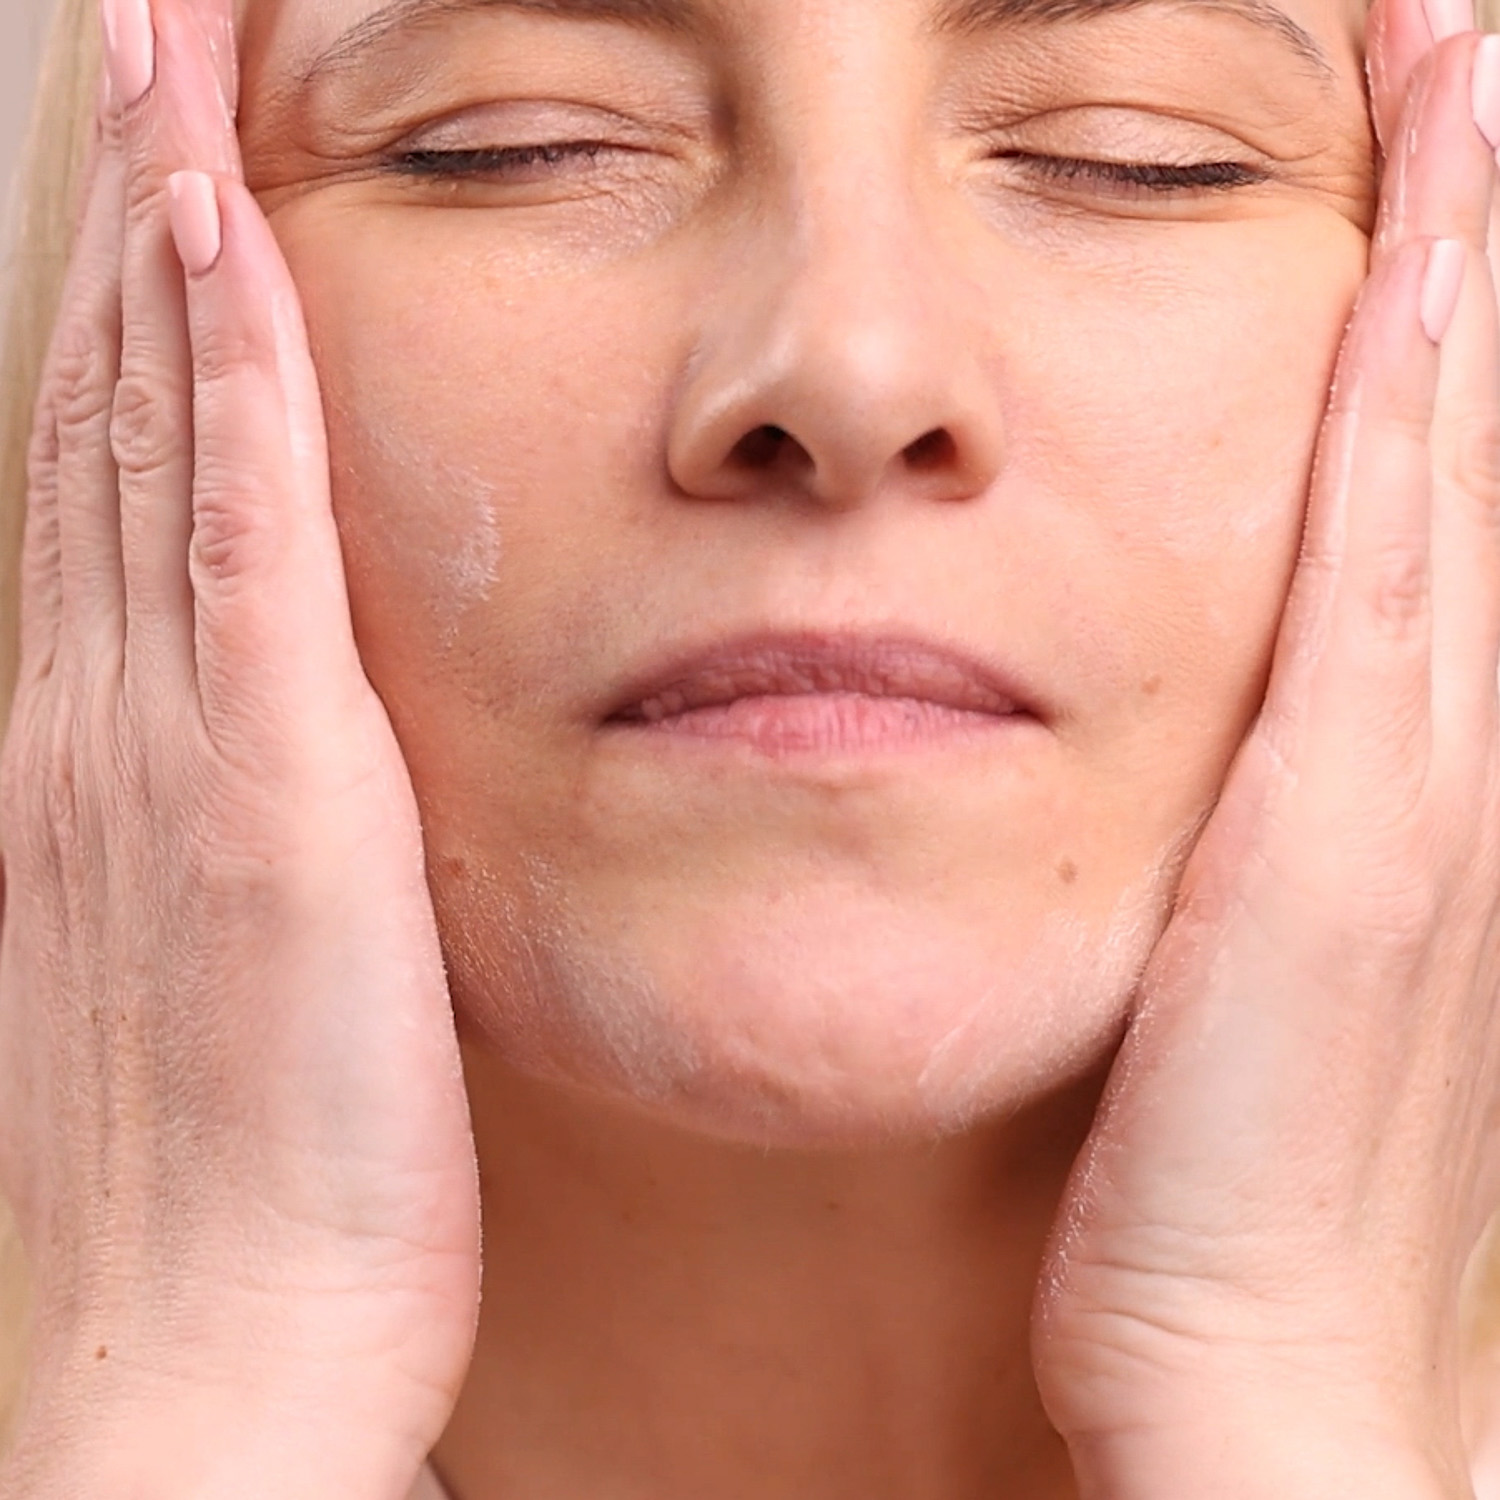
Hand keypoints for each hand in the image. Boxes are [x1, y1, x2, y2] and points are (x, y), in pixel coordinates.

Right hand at [0, 0, 479, 1493]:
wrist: (217, 1349)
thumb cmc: (238, 1181)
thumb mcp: (211, 972)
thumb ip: (229, 835)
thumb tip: (258, 750)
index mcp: (108, 759)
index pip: (121, 481)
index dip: (131, 312)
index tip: (157, 170)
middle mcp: (105, 716)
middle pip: (116, 413)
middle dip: (127, 214)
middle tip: (129, 37)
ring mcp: (165, 741)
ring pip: (160, 434)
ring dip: (164, 239)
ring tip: (162, 65)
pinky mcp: (264, 789)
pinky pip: (239, 535)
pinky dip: (229, 378)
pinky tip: (229, 245)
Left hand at [1031, 3, 1499, 1495]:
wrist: (1250, 1353)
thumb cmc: (1213, 1178)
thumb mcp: (1228, 960)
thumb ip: (1234, 829)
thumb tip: (1206, 738)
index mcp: (1401, 769)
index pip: (1434, 477)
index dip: (1446, 302)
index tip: (1431, 133)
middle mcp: (1444, 741)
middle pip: (1477, 429)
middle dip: (1486, 222)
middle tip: (1465, 28)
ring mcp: (1420, 779)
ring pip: (1461, 462)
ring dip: (1472, 262)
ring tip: (1467, 61)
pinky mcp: (1351, 833)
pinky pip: (1386, 566)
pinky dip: (1418, 403)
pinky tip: (1421, 252)